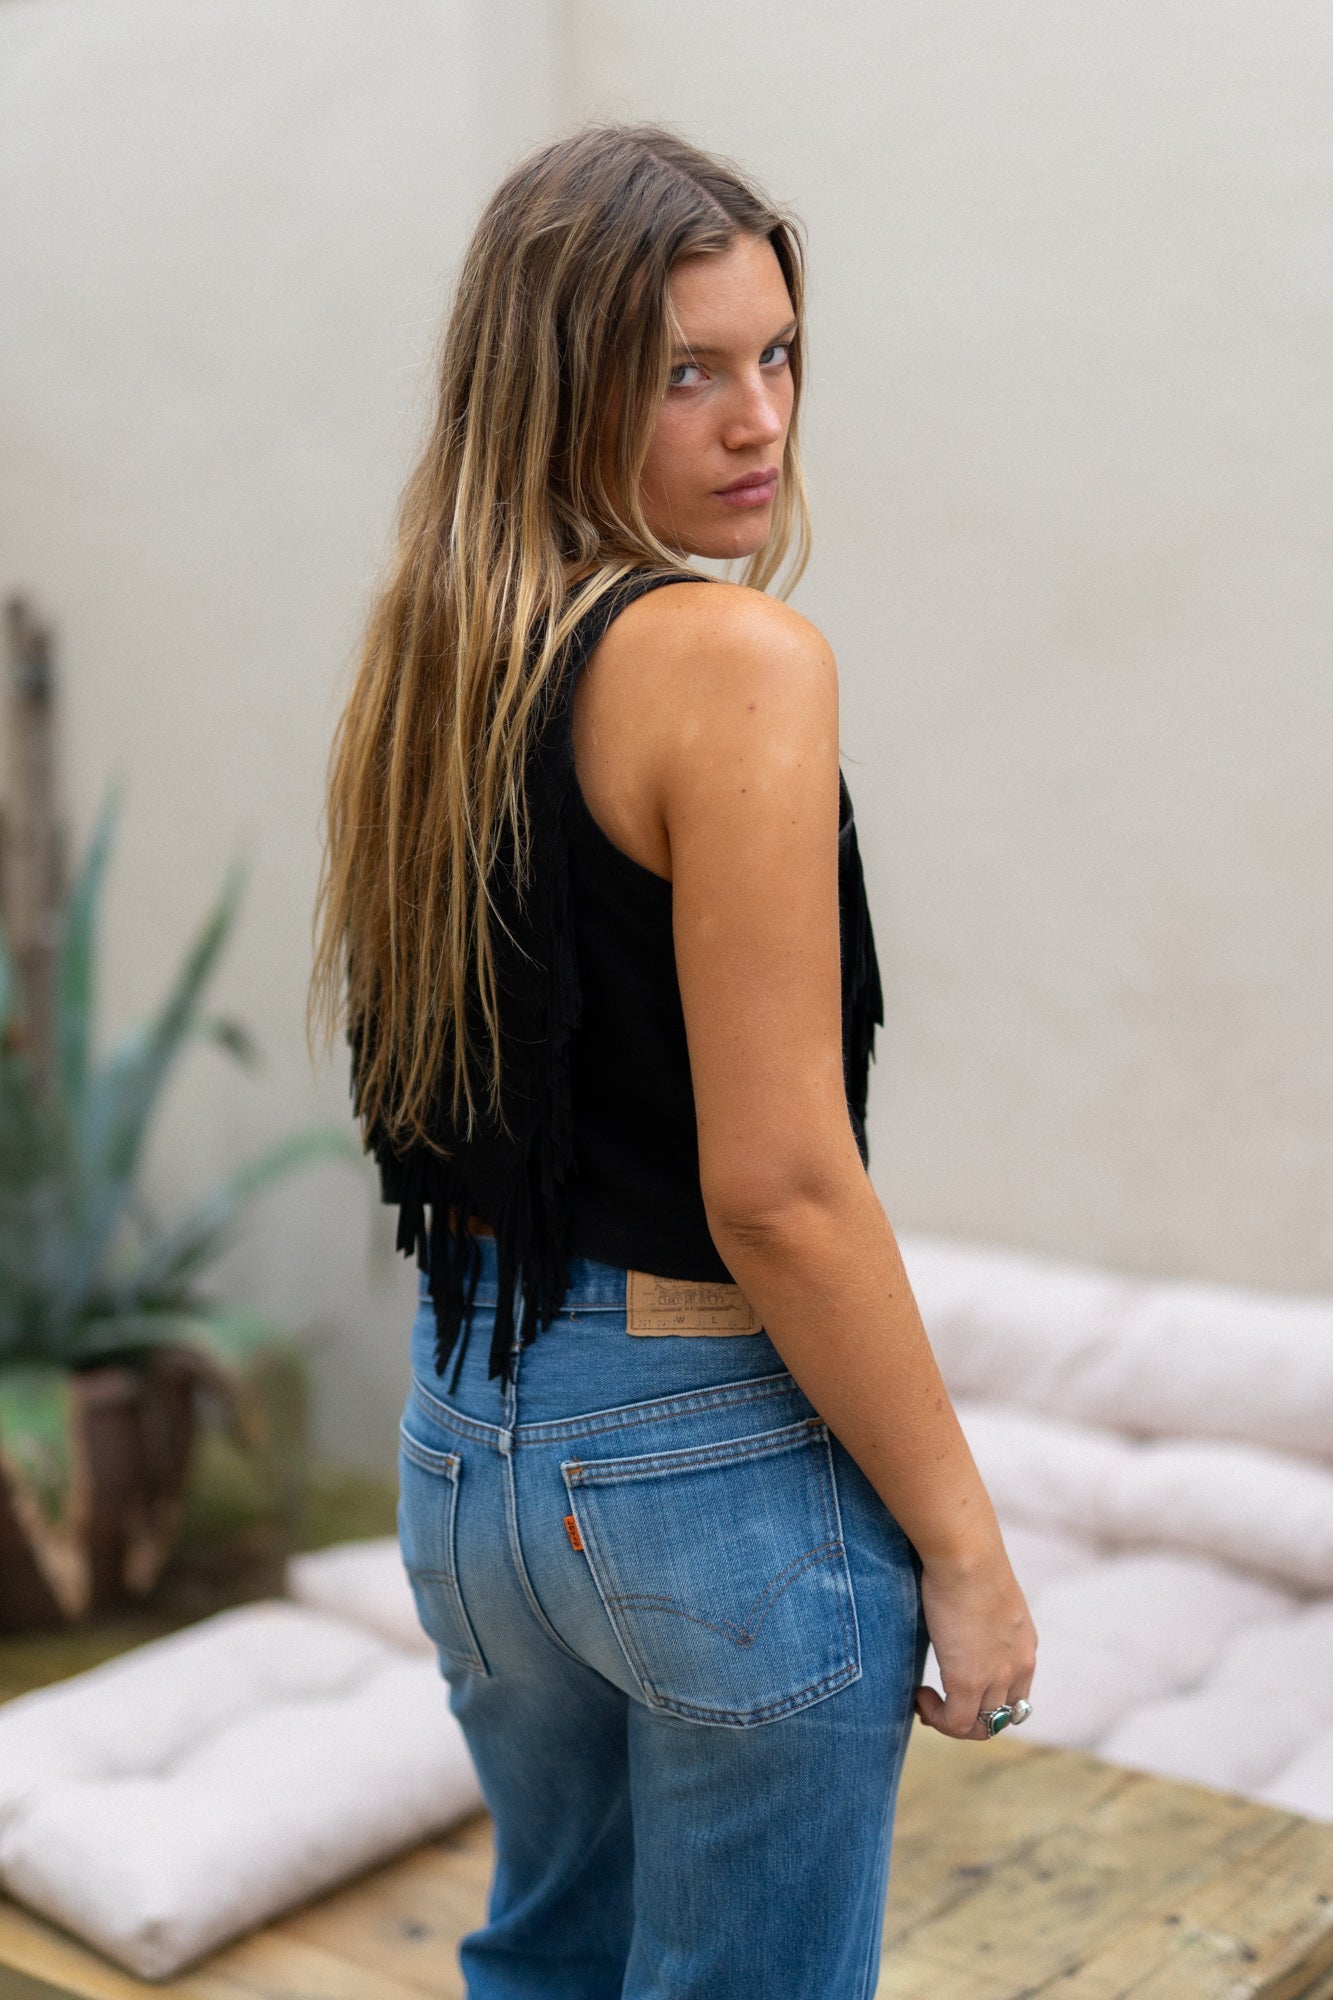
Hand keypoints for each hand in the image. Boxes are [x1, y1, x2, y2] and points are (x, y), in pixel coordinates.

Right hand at [912, 1540, 1036, 1741]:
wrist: (966, 1553)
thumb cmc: (966, 1558)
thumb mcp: (984, 1594)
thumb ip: (978, 1616)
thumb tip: (953, 1614)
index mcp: (1024, 1645)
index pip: (1015, 1692)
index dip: (985, 1698)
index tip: (954, 1685)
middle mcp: (1018, 1666)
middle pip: (1002, 1716)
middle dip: (971, 1716)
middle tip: (938, 1701)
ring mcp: (996, 1677)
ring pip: (982, 1727)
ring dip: (951, 1721)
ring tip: (925, 1699)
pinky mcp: (969, 1681)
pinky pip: (956, 1724)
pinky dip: (937, 1718)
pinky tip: (919, 1695)